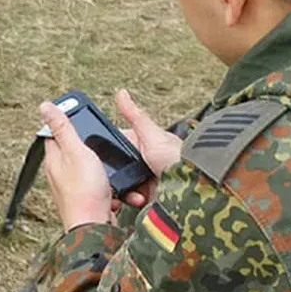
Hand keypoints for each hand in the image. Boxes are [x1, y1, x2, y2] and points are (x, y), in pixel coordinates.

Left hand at [39, 101, 113, 231]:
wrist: (94, 227)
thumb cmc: (84, 192)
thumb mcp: (76, 152)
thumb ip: (63, 129)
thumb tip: (45, 106)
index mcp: (53, 159)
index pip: (54, 133)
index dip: (67, 122)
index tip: (80, 115)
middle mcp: (59, 173)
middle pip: (74, 150)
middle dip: (91, 147)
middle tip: (104, 146)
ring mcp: (72, 188)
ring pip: (90, 169)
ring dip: (104, 169)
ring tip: (111, 172)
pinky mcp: (86, 200)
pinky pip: (100, 187)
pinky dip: (110, 186)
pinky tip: (115, 190)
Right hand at [114, 90, 183, 208]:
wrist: (193, 186)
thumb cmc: (177, 157)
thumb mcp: (152, 135)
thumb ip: (134, 115)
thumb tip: (120, 92)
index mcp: (146, 143)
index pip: (120, 143)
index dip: (109, 149)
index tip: (97, 154)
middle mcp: (146, 161)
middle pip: (119, 166)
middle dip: (113, 172)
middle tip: (107, 176)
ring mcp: (147, 179)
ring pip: (123, 183)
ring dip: (122, 187)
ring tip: (125, 189)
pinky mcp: (149, 197)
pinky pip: (131, 198)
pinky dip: (130, 199)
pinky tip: (134, 198)